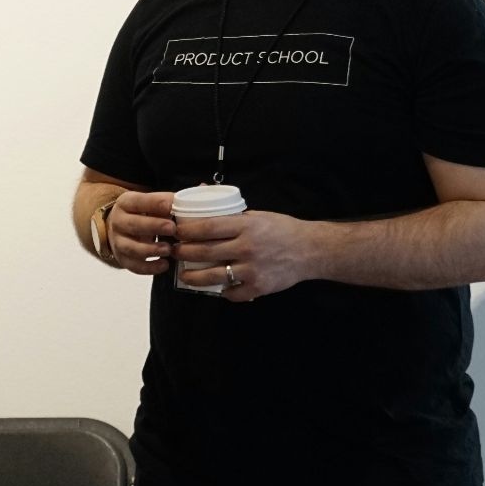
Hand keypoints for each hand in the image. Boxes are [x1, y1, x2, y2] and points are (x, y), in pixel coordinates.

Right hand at [106, 191, 177, 275]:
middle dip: (154, 226)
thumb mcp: (148, 203)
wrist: (121, 228)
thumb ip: (164, 203)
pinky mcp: (122, 259)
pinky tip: (164, 265)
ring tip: (168, 249)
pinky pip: (134, 266)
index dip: (154, 203)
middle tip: (172, 228)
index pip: (137, 202)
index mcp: (125, 203)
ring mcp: (118, 242)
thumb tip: (184, 204)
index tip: (170, 206)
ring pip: (131, 248)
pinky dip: (149, 267)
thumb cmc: (141, 214)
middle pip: (133, 224)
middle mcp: (118, 222)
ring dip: (151, 249)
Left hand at [171, 210, 313, 301]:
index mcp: (246, 226)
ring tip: (184, 275)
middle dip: (184, 253)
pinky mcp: (258, 287)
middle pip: (205, 252)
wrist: (310, 250)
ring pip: (213, 275)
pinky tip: (216, 287)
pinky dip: (222, 291)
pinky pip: (232, 292)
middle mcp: (247, 247)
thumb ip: (231, 213)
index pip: (207, 227)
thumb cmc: (281, 229)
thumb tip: (201, 192)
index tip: (175, 232)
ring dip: (193, 277)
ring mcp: (252, 269)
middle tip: (174, 252)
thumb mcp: (257, 215)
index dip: (187, 231)